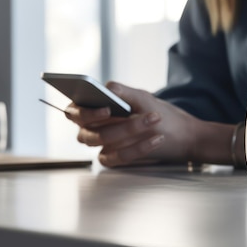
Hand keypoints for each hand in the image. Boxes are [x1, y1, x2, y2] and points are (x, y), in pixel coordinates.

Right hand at [64, 81, 200, 166]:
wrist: (174, 132)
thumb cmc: (151, 111)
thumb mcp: (142, 97)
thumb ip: (123, 92)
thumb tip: (106, 89)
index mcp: (91, 108)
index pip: (73, 112)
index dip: (84, 112)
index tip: (106, 109)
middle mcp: (91, 128)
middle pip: (84, 131)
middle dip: (107, 121)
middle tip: (130, 118)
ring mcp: (101, 145)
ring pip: (103, 141)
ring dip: (129, 130)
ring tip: (153, 119)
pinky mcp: (112, 158)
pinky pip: (119, 157)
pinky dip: (138, 148)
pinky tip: (156, 139)